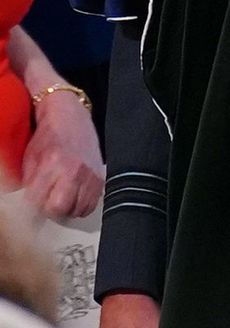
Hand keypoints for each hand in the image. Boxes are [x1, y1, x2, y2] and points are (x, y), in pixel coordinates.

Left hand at [21, 91, 104, 217]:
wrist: (70, 118)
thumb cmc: (48, 136)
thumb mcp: (31, 159)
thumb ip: (30, 184)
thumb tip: (30, 206)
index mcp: (52, 164)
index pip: (39, 202)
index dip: (33, 207)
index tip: (34, 204)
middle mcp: (73, 170)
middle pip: (60, 209)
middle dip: (51, 210)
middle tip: (48, 204)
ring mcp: (90, 174)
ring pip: (78, 210)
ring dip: (68, 209)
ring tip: (62, 200)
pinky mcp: (100, 176)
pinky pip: (92, 203)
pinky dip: (82, 205)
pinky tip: (75, 197)